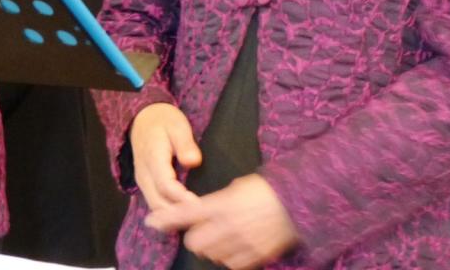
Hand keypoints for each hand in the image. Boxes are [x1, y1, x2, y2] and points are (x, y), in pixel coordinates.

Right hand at [129, 102, 201, 211]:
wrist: (142, 118)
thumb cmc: (163, 120)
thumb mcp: (178, 125)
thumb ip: (185, 144)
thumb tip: (194, 162)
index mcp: (152, 158)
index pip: (165, 186)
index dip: (181, 198)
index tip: (199, 205)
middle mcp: (144, 174)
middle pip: (158, 203)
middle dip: (178, 214)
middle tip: (201, 216)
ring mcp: (142, 181)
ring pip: (155, 206)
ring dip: (172, 216)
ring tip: (194, 217)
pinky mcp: (144, 184)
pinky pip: (154, 203)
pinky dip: (168, 212)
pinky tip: (184, 213)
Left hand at [145, 173, 297, 268]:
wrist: (298, 202)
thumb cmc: (267, 189)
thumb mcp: (238, 187)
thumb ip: (218, 201)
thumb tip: (206, 210)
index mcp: (221, 204)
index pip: (185, 214)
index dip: (166, 219)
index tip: (152, 222)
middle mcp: (228, 227)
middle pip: (194, 242)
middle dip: (195, 237)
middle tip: (204, 230)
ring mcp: (242, 244)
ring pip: (213, 255)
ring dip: (213, 248)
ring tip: (225, 237)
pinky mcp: (255, 256)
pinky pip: (233, 264)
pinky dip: (231, 258)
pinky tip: (238, 246)